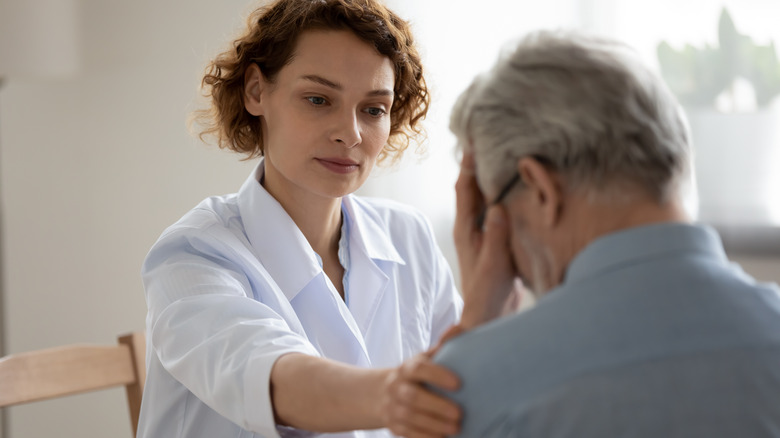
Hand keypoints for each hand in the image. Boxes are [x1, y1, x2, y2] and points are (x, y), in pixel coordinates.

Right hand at [379, 352, 460, 437]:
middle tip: (460, 413)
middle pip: (413, 397)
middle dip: (437, 406)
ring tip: (456, 428)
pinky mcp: (393, 426)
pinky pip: (407, 433)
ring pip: (410, 417)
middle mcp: (396, 387)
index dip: (437, 376)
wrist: (385, 394)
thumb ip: (443, 346)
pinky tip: (442, 437)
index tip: (458, 384)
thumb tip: (458, 328)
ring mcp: (392, 407)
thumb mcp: (426, 359)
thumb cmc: (417, 375)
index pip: (419, 369)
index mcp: (406, 369)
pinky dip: (425, 436)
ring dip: (434, 424)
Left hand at [453, 152, 519, 329]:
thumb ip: (496, 236)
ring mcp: (480, 231)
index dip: (468, 164)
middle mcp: (471, 226)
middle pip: (471, 186)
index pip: (465, 188)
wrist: (488, 314)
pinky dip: (500, 193)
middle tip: (487, 137)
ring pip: (482, 196)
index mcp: (467, 228)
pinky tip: (512, 185)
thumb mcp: (495, 263)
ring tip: (500, 153)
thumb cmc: (488, 292)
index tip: (473, 140)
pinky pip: (494, 208)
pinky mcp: (492, 238)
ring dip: (488, 176)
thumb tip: (497, 207)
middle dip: (476, 163)